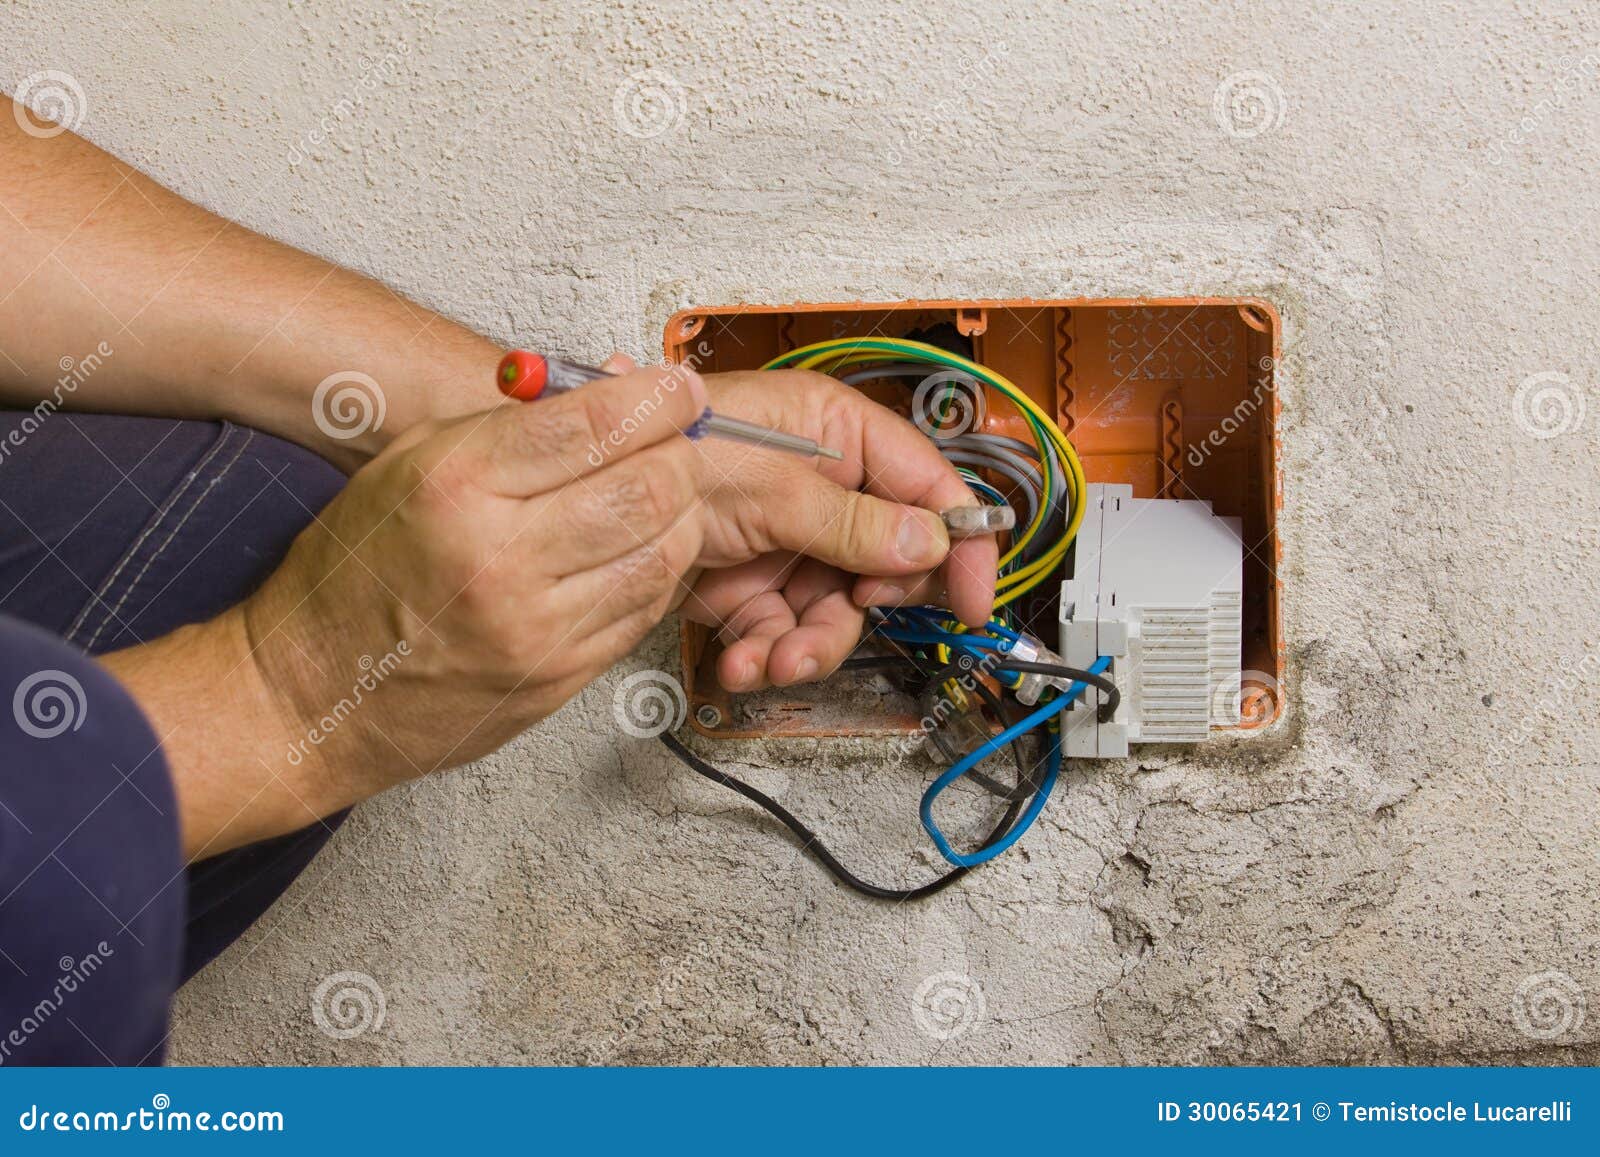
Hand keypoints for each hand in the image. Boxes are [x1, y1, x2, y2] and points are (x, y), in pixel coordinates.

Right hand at [239, 362, 713, 812]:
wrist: (311, 696)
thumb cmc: (352, 575)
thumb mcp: (410, 465)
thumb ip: (512, 423)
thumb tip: (611, 385)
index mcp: (456, 487)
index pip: (595, 425)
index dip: (657, 398)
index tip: (676, 388)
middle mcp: (500, 558)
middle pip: (649, 488)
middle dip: (678, 452)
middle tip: (672, 440)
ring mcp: (537, 628)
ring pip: (665, 552)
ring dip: (682, 512)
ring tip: (661, 491)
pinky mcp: (559, 676)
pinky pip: (646, 609)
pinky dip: (658, 568)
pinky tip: (638, 547)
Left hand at [672, 363, 997, 692]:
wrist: (583, 497)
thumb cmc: (662, 450)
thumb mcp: (771, 487)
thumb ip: (853, 520)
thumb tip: (929, 544)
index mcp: (837, 434)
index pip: (927, 483)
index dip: (961, 539)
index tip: (973, 595)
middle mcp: (818, 487)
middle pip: (885, 561)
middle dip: (863, 607)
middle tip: (847, 617)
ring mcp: (784, 538)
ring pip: (835, 610)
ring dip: (809, 646)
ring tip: (774, 660)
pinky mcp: (750, 582)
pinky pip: (786, 631)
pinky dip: (769, 655)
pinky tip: (744, 663)